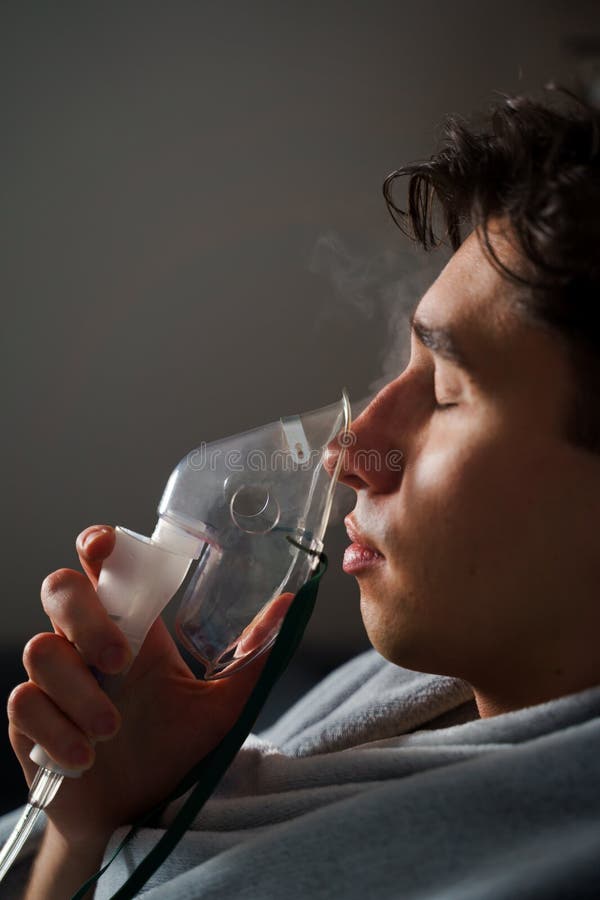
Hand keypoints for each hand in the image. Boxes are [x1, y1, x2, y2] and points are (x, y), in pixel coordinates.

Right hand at [7, 525, 273, 846]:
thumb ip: (253, 658)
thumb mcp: (223, 705)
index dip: (96, 545)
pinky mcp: (29, 723)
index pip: (103, 567)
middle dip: (87, 619)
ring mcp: (55, 681)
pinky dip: (56, 731)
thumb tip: (293, 605)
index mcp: (130, 627)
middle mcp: (86, 644)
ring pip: (41, 649)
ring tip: (112, 730)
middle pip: (60, 590)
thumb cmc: (175, 748)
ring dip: (78, 690)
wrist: (139, 813)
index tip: (103, 546)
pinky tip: (84, 759)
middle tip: (120, 660)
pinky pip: (23, 704)